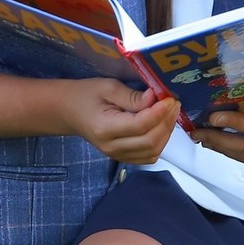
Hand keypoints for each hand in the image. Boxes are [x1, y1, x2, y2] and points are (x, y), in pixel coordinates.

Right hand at [65, 79, 180, 163]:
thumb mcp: (107, 87)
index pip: (140, 125)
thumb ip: (132, 96)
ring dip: (166, 133)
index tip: (169, 98)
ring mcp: (117, 155)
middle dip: (166, 122)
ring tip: (169, 113)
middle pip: (150, 141)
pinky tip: (161, 126)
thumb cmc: (86, 95)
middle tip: (174, 103)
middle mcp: (111, 146)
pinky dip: (160, 142)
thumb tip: (156, 99)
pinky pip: (148, 156)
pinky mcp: (123, 157)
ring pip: (152, 151)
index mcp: (105, 128)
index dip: (159, 112)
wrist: (70, 112)